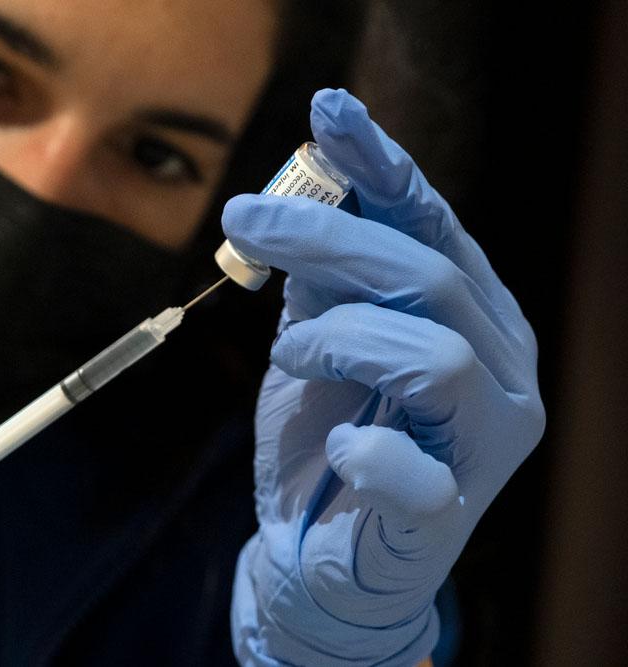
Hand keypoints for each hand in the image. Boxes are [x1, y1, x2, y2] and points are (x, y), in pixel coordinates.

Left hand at [224, 89, 544, 665]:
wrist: (316, 555)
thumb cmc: (324, 436)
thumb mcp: (317, 339)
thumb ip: (325, 279)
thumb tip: (297, 199)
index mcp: (472, 317)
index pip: (434, 227)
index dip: (383, 166)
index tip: (328, 112)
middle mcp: (499, 371)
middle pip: (430, 276)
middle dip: (329, 236)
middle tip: (243, 220)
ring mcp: (483, 447)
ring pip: (435, 354)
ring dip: (339, 339)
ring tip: (289, 357)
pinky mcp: (443, 516)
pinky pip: (419, 473)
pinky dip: (370, 448)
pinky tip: (341, 442)